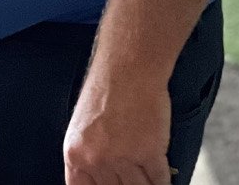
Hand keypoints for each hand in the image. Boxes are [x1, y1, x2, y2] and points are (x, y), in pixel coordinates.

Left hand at [64, 70, 171, 184]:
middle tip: (132, 175)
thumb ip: (89, 159)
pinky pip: (160, 182)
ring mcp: (123, 157)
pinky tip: (160, 172)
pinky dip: (163, 180)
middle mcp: (96, 159)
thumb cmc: (107, 89)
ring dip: (145, 183)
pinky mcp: (150, 152)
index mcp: (75, 154)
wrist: (128, 65)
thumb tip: (102, 181)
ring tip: (146, 173)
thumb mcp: (83, 127)